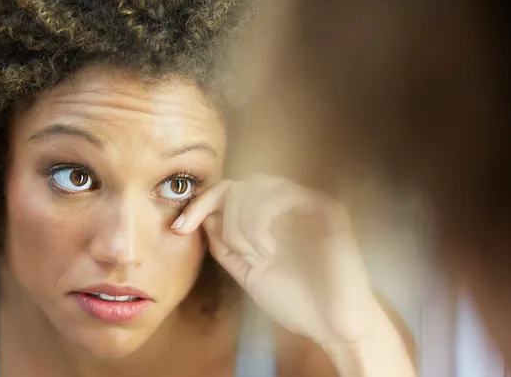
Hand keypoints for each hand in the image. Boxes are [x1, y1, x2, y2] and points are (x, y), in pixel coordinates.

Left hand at [172, 175, 379, 344]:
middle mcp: (286, 205)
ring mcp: (307, 204)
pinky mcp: (328, 209)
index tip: (179, 228)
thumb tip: (201, 216)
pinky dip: (263, 220)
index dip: (200, 204)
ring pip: (258, 185)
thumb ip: (224, 244)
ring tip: (256, 255)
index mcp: (267, 217)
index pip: (228, 193)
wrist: (331, 326)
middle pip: (239, 184)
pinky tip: (267, 250)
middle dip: (224, 215)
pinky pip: (285, 194)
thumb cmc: (294, 301)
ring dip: (244, 222)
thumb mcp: (246, 271)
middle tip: (238, 252)